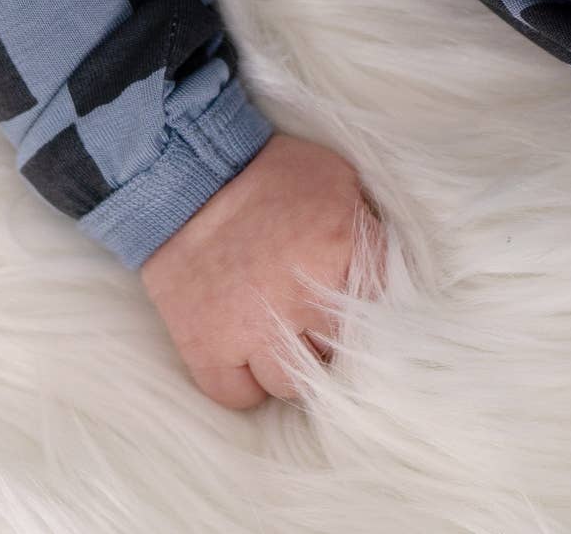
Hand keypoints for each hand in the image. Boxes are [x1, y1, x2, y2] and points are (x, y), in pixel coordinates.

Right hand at [136, 129, 385, 408]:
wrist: (186, 178)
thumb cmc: (266, 175)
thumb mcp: (335, 179)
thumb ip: (365, 225)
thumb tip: (384, 267)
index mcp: (338, 249)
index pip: (381, 308)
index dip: (370, 308)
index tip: (356, 305)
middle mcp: (299, 298)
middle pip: (339, 352)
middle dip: (330, 337)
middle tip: (315, 319)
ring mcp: (250, 329)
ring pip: (291, 385)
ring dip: (290, 365)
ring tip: (281, 337)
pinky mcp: (206, 348)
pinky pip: (239, 396)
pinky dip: (244, 383)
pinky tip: (247, 356)